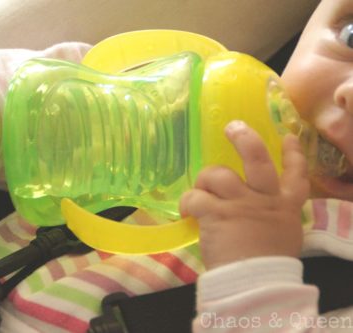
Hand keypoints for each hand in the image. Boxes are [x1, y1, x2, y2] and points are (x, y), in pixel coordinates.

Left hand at [179, 120, 309, 269]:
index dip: (293, 154)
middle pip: (257, 159)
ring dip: (204, 180)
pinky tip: (187, 211)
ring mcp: (240, 204)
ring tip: (198, 191)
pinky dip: (188, 202)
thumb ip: (270, 219)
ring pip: (218, 174)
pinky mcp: (217, 212)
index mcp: (284, 207)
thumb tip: (254, 215)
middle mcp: (264, 199)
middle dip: (244, 139)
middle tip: (232, 127)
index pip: (295, 174)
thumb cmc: (266, 266)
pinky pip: (196, 197)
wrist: (254, 284)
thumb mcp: (280, 238)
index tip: (288, 136)